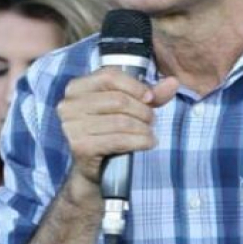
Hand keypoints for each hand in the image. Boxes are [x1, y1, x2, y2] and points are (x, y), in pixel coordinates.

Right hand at [57, 68, 178, 197]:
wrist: (92, 168)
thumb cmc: (109, 131)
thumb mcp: (129, 107)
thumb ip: (150, 94)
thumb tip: (174, 82)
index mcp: (76, 87)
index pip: (109, 76)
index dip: (135, 86)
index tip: (150, 98)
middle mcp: (69, 104)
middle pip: (118, 99)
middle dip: (142, 110)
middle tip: (151, 120)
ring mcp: (72, 126)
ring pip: (121, 121)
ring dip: (143, 128)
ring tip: (149, 133)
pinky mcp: (80, 146)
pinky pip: (118, 140)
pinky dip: (139, 141)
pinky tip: (148, 143)